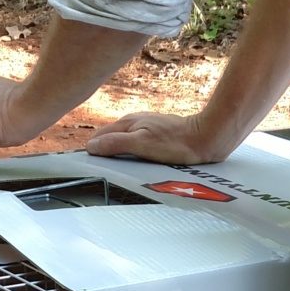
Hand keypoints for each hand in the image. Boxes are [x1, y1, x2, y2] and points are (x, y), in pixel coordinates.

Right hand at [86, 112, 238, 164]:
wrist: (206, 138)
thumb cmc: (176, 142)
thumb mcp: (141, 144)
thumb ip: (116, 144)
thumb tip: (91, 147)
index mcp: (128, 123)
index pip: (99, 137)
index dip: (91, 150)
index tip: (83, 165)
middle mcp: (136, 123)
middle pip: (110, 138)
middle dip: (101, 151)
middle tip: (93, 168)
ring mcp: (147, 128)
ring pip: (124, 141)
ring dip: (116, 153)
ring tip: (110, 167)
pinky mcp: (159, 136)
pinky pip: (138, 145)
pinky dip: (131, 153)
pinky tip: (135, 162)